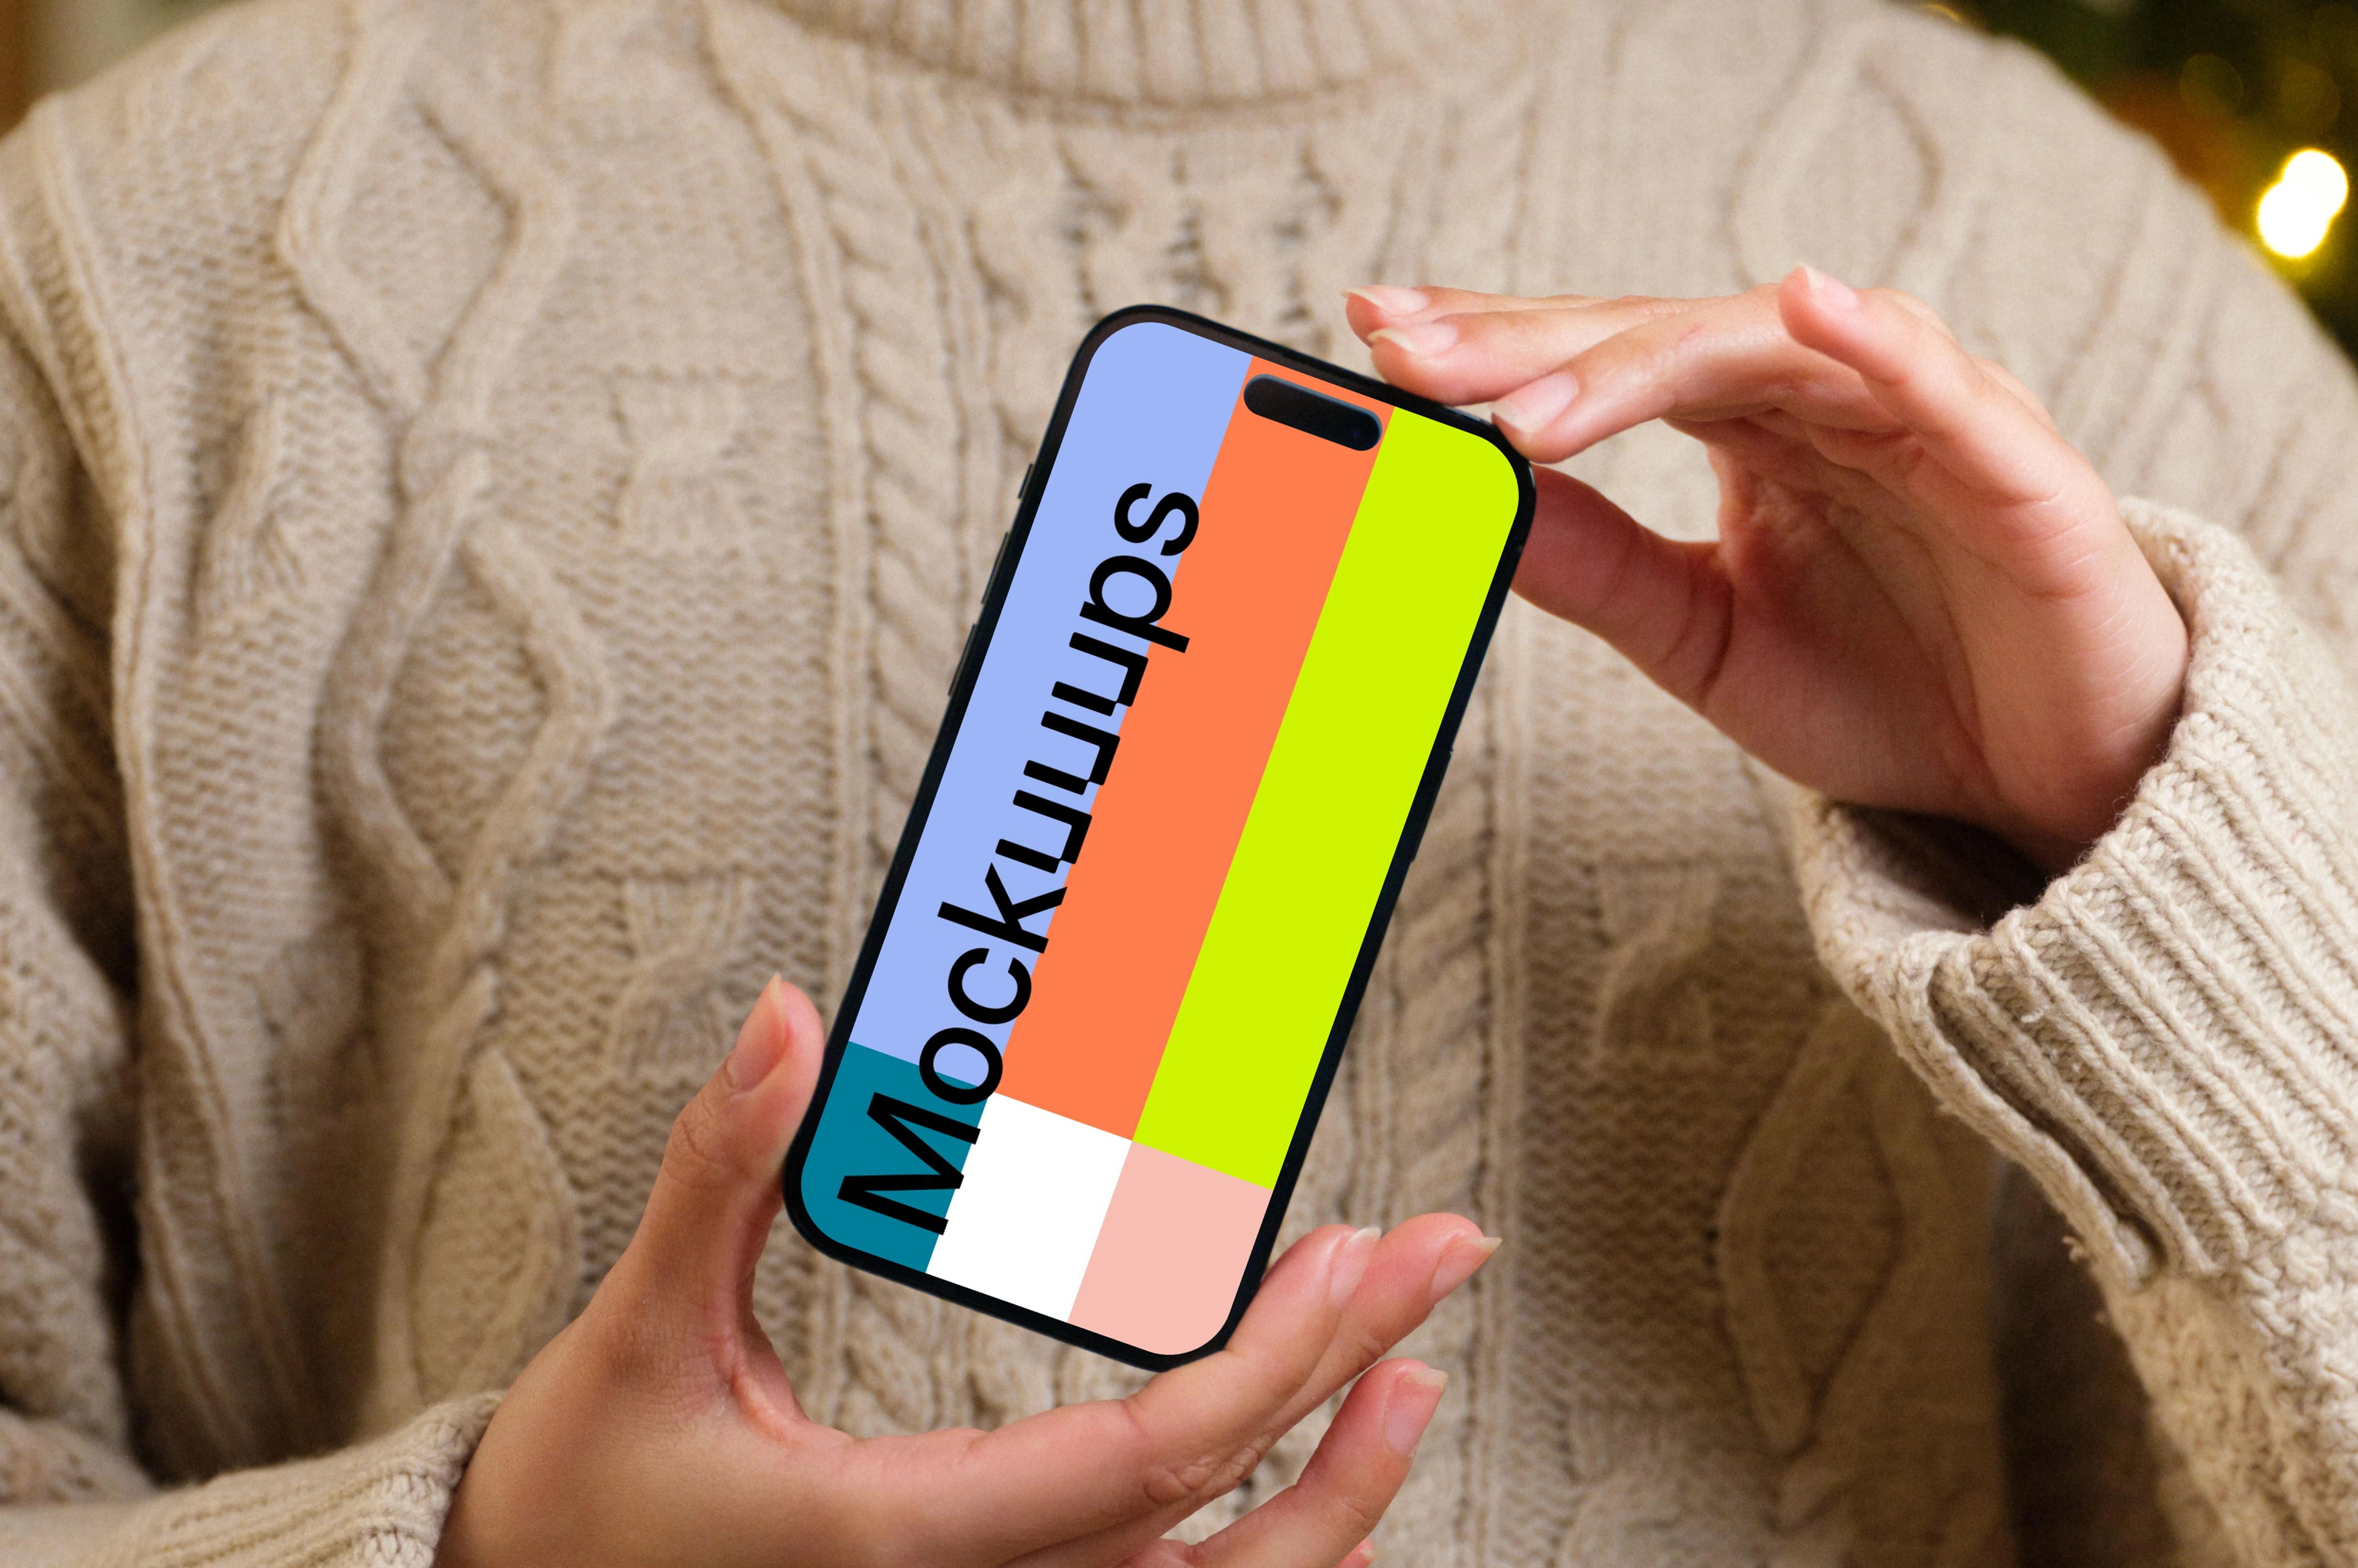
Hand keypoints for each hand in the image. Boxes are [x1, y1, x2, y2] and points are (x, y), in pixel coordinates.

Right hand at [436, 978, 1493, 1567]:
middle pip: (1227, 1536)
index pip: (1152, 1461)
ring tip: (1408, 1381)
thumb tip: (788, 1015)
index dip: (1280, 1362)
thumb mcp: (642, 1331)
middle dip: (1354, 1404)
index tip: (1365, 1264)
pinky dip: (1264, 1560)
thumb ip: (724, 1171)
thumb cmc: (583, 1498)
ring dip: (1339, 1500)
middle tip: (1440, 1273)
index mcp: (904, 1537)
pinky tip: (1319, 1502)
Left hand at [1348, 269, 2187, 870]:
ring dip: (1642, 360)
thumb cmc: (1890, 688)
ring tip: (1530, 399)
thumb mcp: (1705, 639)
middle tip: (1409, 351)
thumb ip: (1600, 568)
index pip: (1604, 363)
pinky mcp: (2009, 458)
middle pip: (1657, 336)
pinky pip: (1935, 380)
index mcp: (1749, 427)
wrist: (2050, 773)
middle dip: (1528, 343)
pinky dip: (1873, 338)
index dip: (1496, 350)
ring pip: (1766, 347)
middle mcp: (1822, 395)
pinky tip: (1803, 302)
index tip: (1380, 346)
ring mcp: (1915, 413)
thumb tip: (1473, 505)